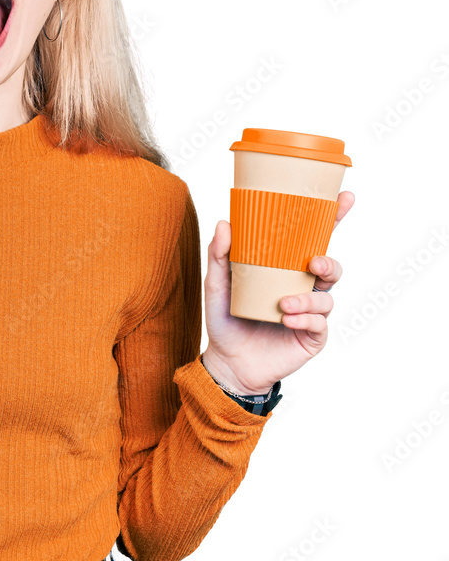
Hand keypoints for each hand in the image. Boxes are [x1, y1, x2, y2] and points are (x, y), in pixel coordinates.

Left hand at [201, 191, 354, 394]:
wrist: (226, 361)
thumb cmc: (225, 319)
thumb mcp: (217, 284)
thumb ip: (220, 255)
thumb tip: (225, 223)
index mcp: (284, 270)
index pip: (312, 241)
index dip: (332, 219)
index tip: (344, 199)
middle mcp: (302, 288)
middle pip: (331, 267)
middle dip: (328, 262)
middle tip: (314, 262)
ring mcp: (310, 312)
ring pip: (326, 297)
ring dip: (308, 299)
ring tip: (283, 305)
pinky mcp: (311, 336)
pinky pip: (319, 323)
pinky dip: (305, 319)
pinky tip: (286, 320)